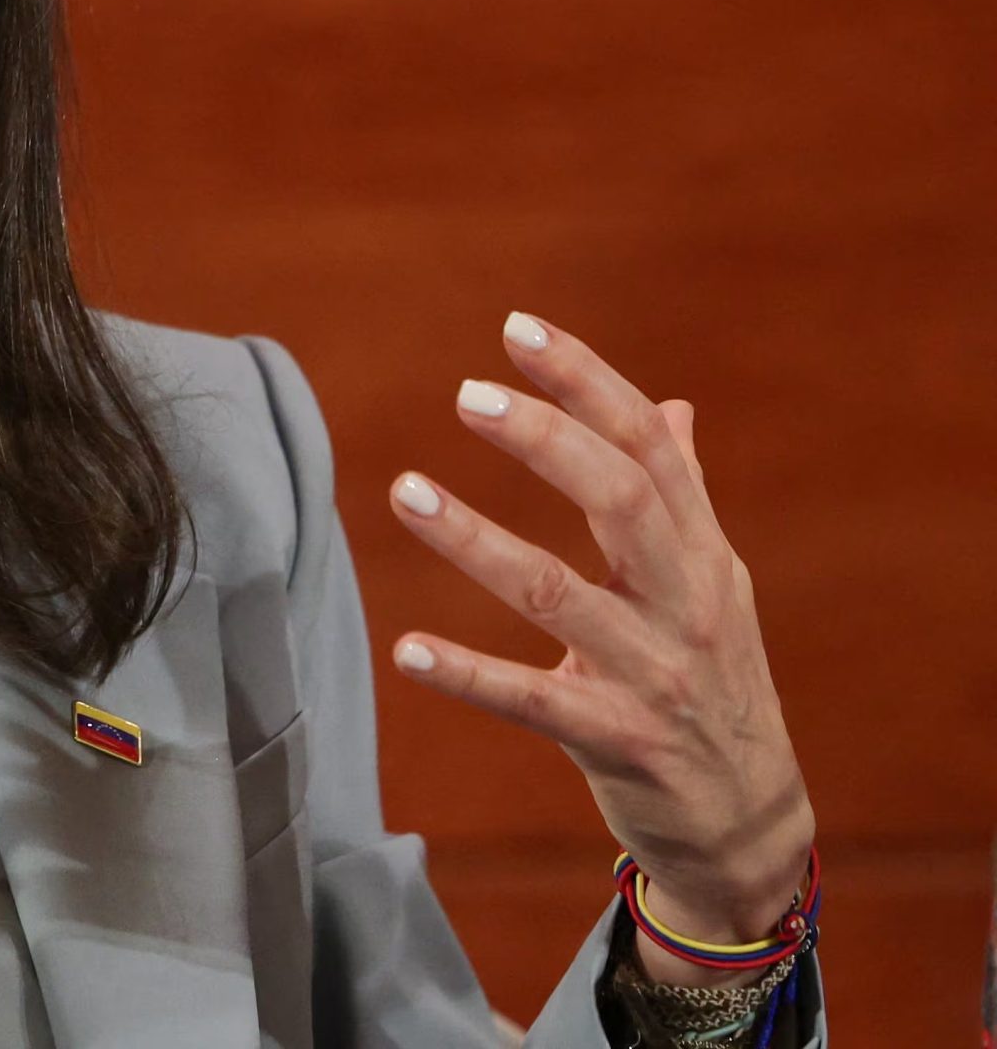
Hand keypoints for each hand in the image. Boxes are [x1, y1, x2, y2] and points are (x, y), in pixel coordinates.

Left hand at [383, 313, 814, 986]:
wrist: (748, 822)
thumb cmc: (713, 680)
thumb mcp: (712, 586)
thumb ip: (682, 496)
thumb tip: (672, 406)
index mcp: (704, 555)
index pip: (650, 448)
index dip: (588, 383)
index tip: (519, 330)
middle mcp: (687, 605)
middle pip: (622, 502)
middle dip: (549, 441)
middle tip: (470, 394)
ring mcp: (654, 675)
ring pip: (558, 595)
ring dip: (476, 540)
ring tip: (404, 491)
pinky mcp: (616, 741)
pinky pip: (531, 701)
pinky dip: (467, 673)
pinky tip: (407, 649)